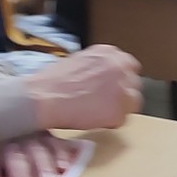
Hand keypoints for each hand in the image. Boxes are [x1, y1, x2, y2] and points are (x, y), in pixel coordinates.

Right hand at [25, 44, 141, 130]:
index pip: (129, 66)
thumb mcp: (82, 61)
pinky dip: (108, 123)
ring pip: (133, 102)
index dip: (121, 80)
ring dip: (119, 108)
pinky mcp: (117, 110)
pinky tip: (91, 118)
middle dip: (123, 94)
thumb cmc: (54, 82)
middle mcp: (119, 67)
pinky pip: (121, 120)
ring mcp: (121, 88)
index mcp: (110, 53)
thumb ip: (100, 66)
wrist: (42, 97)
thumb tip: (108, 79)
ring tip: (96, 111)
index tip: (113, 88)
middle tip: (104, 103)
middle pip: (134, 84)